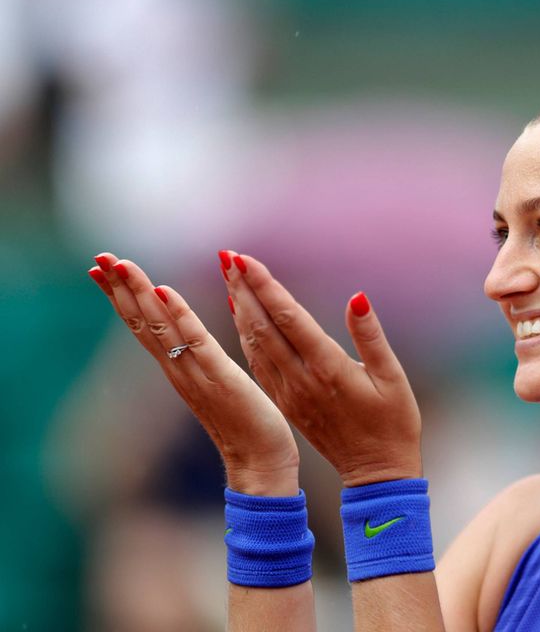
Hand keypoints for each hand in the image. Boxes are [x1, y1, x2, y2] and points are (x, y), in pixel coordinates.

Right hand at [87, 253, 300, 495]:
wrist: (259, 464)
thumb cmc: (243, 425)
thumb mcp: (215, 382)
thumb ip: (199, 358)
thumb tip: (186, 334)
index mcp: (178, 369)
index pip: (143, 326)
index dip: (122, 296)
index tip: (101, 268)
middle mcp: (179, 370)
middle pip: (142, 323)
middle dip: (120, 289)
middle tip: (98, 256)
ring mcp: (196, 374)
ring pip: (161, 328)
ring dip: (141, 295)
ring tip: (121, 264)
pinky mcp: (220, 378)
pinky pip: (196, 343)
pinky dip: (180, 317)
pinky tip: (166, 292)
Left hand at [219, 251, 421, 486]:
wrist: (376, 473)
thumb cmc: (394, 423)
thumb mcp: (392, 377)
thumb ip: (371, 336)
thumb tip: (356, 298)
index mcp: (327, 369)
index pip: (288, 318)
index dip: (265, 286)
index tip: (245, 259)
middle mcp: (301, 379)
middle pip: (263, 326)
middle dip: (244, 288)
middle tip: (227, 256)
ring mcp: (289, 393)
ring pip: (255, 343)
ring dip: (240, 308)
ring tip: (228, 277)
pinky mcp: (286, 403)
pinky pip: (258, 363)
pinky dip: (245, 336)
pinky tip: (240, 316)